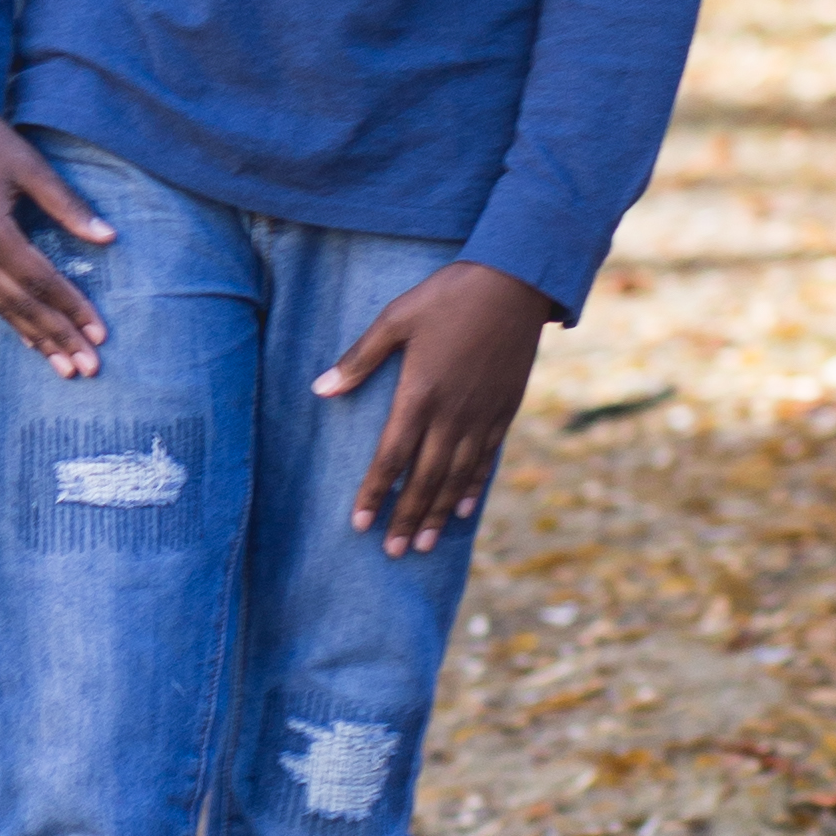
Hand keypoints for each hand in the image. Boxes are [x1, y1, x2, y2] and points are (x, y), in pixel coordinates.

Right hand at [0, 89, 112, 376]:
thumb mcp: (29, 165)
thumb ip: (67, 206)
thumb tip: (108, 238)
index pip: (41, 281)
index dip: (73, 308)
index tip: (101, 334)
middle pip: (21, 305)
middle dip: (57, 338)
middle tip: (89, 368)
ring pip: (1, 307)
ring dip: (35, 338)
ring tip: (63, 367)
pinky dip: (11, 319)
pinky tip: (28, 338)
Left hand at [315, 258, 550, 554]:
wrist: (514, 283)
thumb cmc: (447, 295)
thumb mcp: (395, 318)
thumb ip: (360, 359)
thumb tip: (320, 390)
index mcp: (419, 393)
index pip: (391, 457)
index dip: (375, 493)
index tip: (360, 524)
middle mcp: (451, 413)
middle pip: (424, 478)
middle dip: (405, 517)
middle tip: (393, 552)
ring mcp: (481, 415)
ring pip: (456, 477)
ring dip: (437, 513)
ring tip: (423, 543)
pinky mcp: (504, 410)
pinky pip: (485, 460)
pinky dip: (471, 488)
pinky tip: (460, 510)